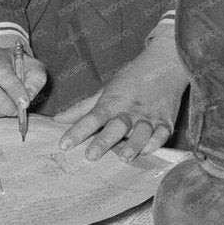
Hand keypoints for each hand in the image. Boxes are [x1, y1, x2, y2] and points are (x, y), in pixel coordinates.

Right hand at [0, 45, 45, 120]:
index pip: (0, 72)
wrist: (3, 66)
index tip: (24, 103)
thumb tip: (26, 98)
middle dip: (3, 104)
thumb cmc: (20, 68)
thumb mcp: (34, 69)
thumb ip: (35, 81)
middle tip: (16, 110)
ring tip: (7, 109)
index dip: (13, 89)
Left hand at [56, 32, 187, 161]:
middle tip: (91, 156)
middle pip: (115, 127)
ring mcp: (148, 117)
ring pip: (140, 132)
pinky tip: (148, 151)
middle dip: (103, 141)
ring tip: (124, 159)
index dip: (77, 131)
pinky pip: (162, 134)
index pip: (91, 118)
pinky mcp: (166, 122)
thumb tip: (57, 120)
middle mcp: (129, 111)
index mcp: (112, 103)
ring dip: (132, 145)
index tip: (64, 144)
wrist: (163, 66)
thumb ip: (82, 108)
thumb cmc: (130, 81)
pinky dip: (156, 142)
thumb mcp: (105, 92)